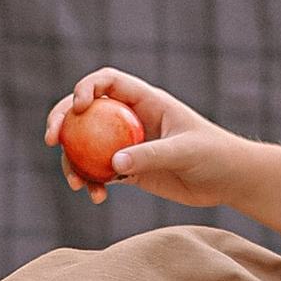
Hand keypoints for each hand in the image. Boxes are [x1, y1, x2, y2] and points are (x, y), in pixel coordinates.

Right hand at [43, 68, 250, 209]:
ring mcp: (127, 144)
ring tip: (77, 184)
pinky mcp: (129, 169)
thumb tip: (113, 163)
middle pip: (86, 112)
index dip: (85, 88)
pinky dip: (91, 182)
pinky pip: (99, 172)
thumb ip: (150, 155)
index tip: (76, 108)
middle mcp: (131, 119)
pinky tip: (96, 197)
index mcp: (145, 101)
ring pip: (86, 145)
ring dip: (74, 161)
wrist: (228, 180)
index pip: (108, 83)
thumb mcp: (184, 151)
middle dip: (62, 122)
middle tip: (51, 141)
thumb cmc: (215, 155)